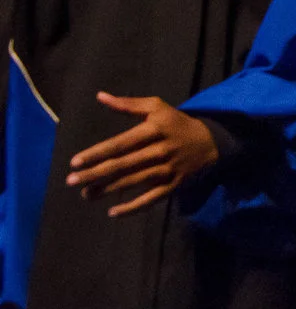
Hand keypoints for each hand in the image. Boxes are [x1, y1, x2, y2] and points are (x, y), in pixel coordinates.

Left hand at [65, 93, 220, 215]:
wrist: (211, 141)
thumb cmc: (177, 123)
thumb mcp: (157, 107)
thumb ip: (128, 104)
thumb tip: (100, 96)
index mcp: (155, 129)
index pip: (121, 143)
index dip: (97, 153)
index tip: (75, 162)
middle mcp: (160, 150)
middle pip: (123, 164)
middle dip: (96, 174)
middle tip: (71, 181)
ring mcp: (168, 169)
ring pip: (134, 181)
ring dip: (108, 189)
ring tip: (85, 195)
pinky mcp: (174, 185)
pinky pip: (152, 198)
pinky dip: (133, 207)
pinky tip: (113, 212)